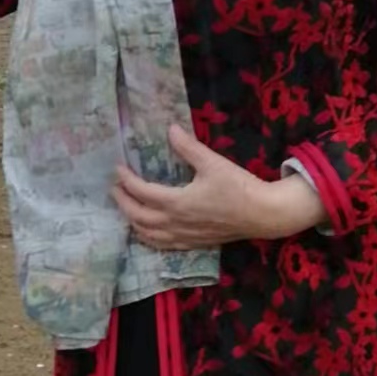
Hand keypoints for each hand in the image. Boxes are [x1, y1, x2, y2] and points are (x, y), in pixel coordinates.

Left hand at [112, 124, 326, 249]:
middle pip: (139, 217)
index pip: (142, 193)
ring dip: (132, 221)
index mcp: (178, 203)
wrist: (262, 215)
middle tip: (114, 187)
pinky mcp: (194, 244)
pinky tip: (147, 231)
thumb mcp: (212, 162)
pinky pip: (163, 245)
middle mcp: (176, 223)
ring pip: (148, 235)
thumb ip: (188, 147)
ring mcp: (184, 237)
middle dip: (123, 202)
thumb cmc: (238, 186)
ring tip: (125, 207)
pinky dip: (148, 238)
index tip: (118, 168)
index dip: (127, 181)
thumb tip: (170, 129)